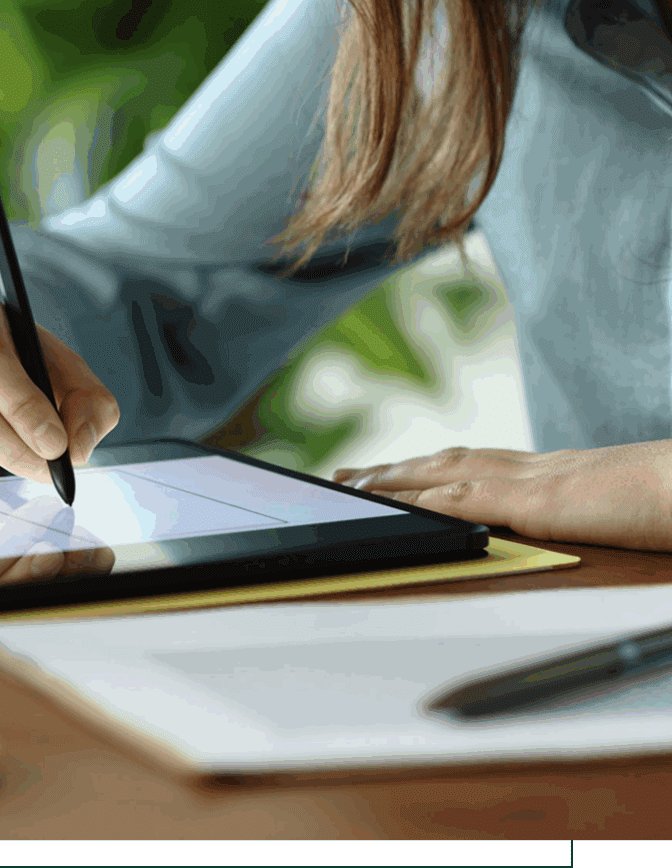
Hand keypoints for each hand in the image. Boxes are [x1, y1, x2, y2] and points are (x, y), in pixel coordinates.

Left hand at [333, 441, 671, 551]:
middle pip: (446, 461)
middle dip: (393, 470)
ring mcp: (532, 481)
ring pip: (443, 472)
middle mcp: (533, 468)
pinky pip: (465, 499)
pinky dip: (422, 500)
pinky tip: (390, 504)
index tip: (396, 470)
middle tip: (347, 476)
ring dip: (392, 478)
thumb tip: (567, 524)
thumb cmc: (669, 501)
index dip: (432, 466)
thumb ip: (584, 513)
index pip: (476, 462)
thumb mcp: (617, 509)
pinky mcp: (536, 501)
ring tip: (351, 485)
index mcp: (552, 472)